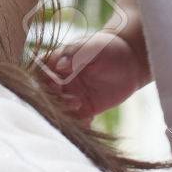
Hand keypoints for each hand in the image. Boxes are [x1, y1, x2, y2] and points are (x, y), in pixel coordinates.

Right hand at [35, 30, 149, 121]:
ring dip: (64, 112)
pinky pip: (76, 121)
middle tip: (71, 96)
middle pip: (47, 94)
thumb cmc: (109, 48)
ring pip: (59, 109)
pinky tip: (88, 120)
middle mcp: (60, 81)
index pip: (39, 73)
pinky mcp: (84, 109)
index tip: (55, 82)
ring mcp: (71, 95)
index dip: (42, 80)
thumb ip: (76, 53)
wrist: (131, 61)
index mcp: (57, 62)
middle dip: (55, 98)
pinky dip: (78, 124)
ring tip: (79, 104)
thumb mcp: (93, 46)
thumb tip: (60, 65)